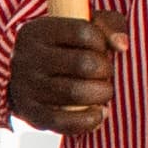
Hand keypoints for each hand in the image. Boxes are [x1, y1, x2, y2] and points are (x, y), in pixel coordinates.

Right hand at [2, 11, 119, 135]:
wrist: (25, 75)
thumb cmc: (63, 48)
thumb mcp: (80, 27)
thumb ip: (108, 26)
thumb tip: (121, 46)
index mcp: (38, 31)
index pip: (83, 32)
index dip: (102, 42)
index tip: (100, 49)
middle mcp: (27, 57)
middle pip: (83, 63)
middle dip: (105, 71)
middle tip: (105, 74)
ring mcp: (26, 86)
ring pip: (75, 93)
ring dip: (101, 94)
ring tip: (104, 92)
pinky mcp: (29, 113)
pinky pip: (63, 121)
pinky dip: (88, 120)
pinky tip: (100, 114)